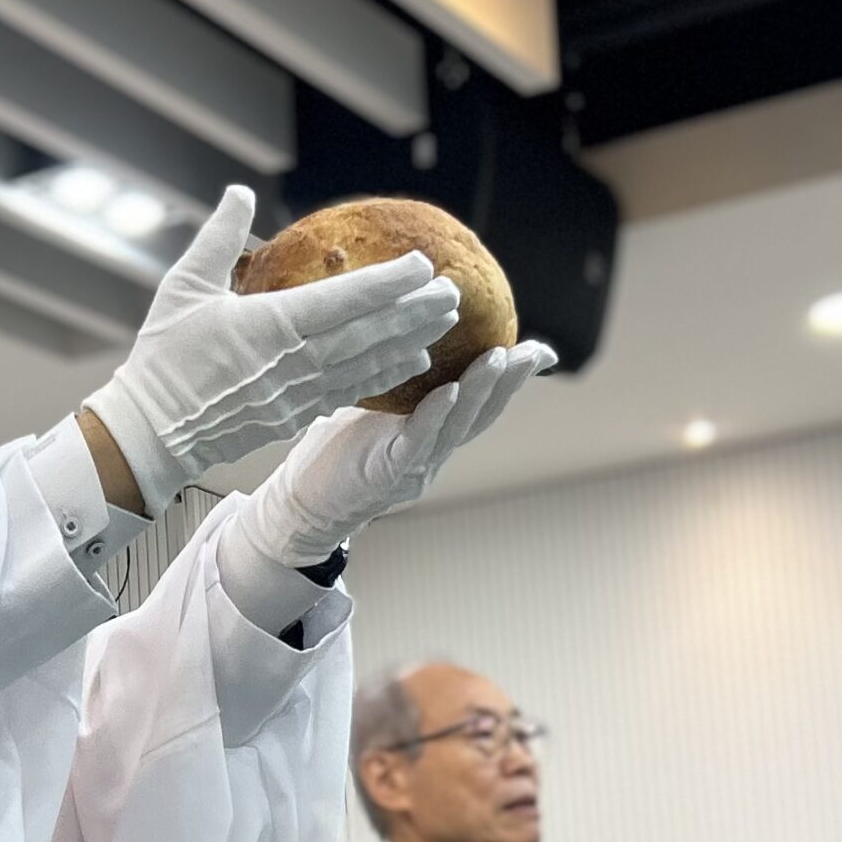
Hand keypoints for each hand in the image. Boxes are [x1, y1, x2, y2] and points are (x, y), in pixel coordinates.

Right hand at [84, 185, 460, 513]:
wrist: (151, 432)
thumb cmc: (163, 358)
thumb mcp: (184, 287)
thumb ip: (219, 238)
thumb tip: (240, 192)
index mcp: (271, 326)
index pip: (346, 300)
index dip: (391, 282)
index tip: (422, 264)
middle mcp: (294, 362)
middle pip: (369, 333)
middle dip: (416, 313)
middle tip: (453, 293)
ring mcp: (297, 393)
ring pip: (367, 365)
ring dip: (409, 342)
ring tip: (444, 323)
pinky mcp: (294, 414)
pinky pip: (350, 391)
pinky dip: (384, 374)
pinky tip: (410, 361)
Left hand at [225, 342, 554, 568]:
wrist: (300, 504)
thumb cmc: (334, 452)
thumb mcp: (375, 410)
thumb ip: (399, 384)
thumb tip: (406, 337)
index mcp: (432, 435)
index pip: (479, 405)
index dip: (510, 382)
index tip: (541, 352)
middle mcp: (432, 453)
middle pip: (481, 416)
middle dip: (509, 383)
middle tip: (531, 351)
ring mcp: (414, 465)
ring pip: (457, 427)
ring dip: (481, 392)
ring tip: (498, 358)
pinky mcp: (388, 473)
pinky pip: (418, 442)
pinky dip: (436, 417)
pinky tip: (450, 392)